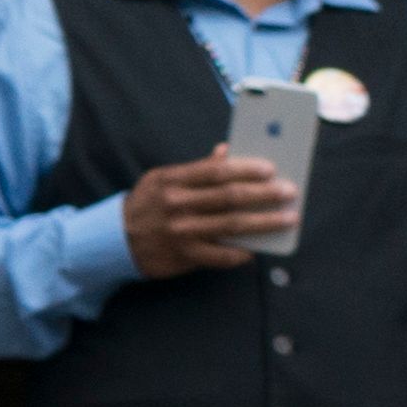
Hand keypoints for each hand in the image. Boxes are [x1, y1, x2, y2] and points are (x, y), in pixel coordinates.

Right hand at [121, 149, 297, 275]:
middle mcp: (176, 204)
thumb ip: (198, 169)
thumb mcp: (164, 179)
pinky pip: (221, 255)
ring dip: (264, 222)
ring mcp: (181, 231)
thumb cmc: (150, 204)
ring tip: (289, 218)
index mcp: (172, 180)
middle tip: (289, 192)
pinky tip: (260, 248)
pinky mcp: (185, 255)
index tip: (271, 169)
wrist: (117, 239)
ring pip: (231, 226)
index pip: (215, 171)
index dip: (245, 169)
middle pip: (228, 198)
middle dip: (263, 194)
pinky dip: (242, 252)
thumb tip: (227, 151)